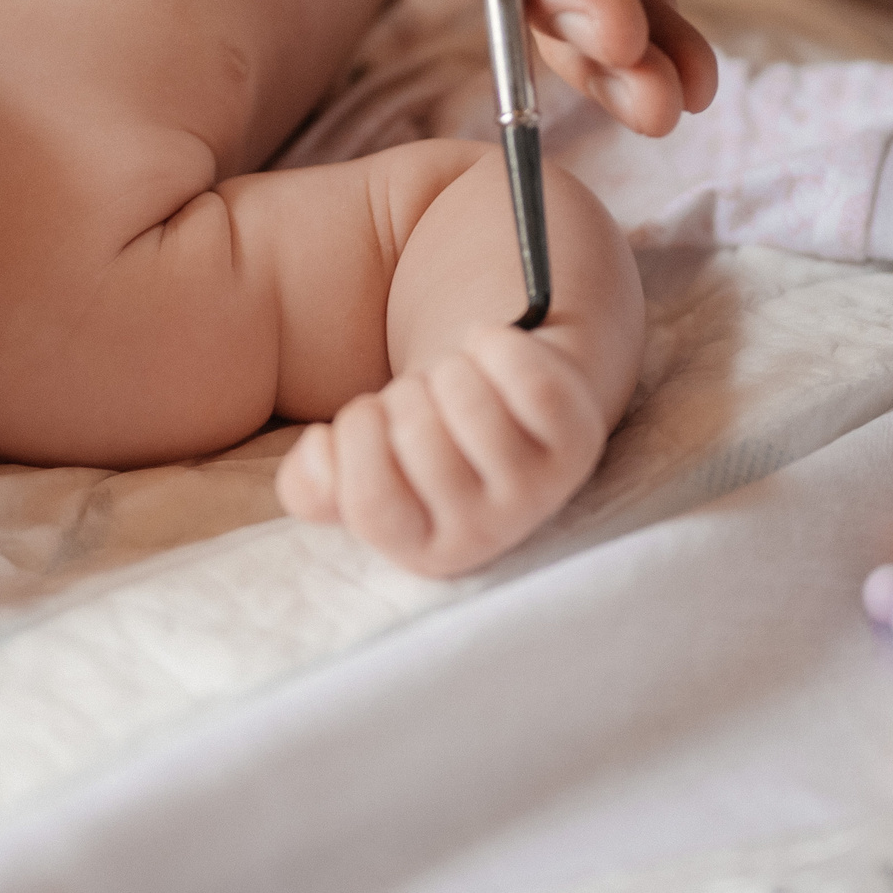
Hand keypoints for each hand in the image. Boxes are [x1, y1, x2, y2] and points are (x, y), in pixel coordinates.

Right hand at [276, 326, 610, 577]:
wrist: (513, 407)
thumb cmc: (424, 435)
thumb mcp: (360, 466)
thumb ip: (313, 481)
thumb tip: (319, 457)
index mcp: (422, 547)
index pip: (370, 502)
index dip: (355, 436)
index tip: (370, 413)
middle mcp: (484, 532)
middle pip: (418, 439)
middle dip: (404, 394)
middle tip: (420, 397)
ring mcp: (538, 489)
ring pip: (472, 406)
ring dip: (450, 369)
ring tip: (455, 378)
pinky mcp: (579, 441)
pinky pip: (531, 382)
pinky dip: (499, 345)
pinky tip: (489, 349)